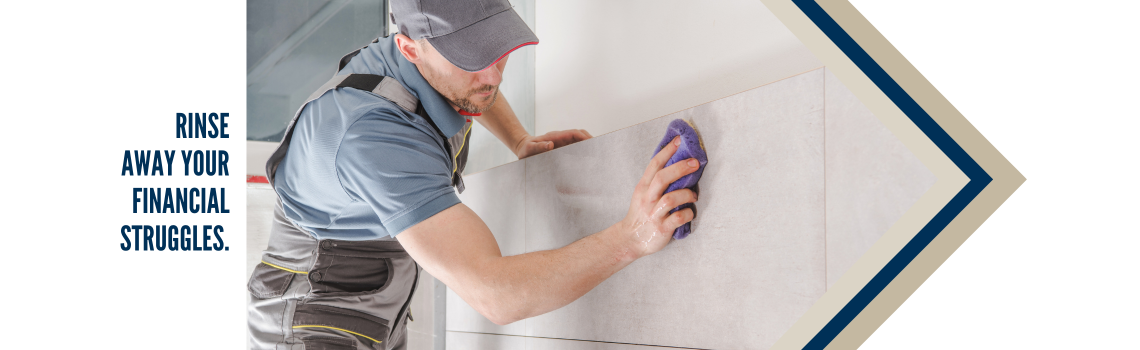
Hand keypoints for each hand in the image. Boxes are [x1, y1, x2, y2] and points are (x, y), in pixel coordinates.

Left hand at [514, 129, 592, 158]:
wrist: (523, 148)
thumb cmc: (526, 150)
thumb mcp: (529, 149)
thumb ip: (538, 147)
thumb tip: (550, 145)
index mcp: (555, 136)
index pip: (574, 133)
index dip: (584, 137)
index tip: (592, 142)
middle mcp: (561, 138)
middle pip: (580, 136)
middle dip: (591, 141)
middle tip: (600, 151)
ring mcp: (563, 143)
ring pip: (579, 142)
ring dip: (588, 147)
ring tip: (597, 158)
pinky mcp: (562, 149)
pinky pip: (575, 149)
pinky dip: (583, 153)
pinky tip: (587, 162)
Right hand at [618, 136, 698, 258]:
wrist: (630, 239)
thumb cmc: (641, 214)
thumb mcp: (643, 194)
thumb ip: (656, 181)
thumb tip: (677, 163)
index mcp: (643, 188)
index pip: (654, 165)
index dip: (667, 151)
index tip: (679, 140)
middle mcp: (647, 199)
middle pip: (662, 178)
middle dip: (680, 168)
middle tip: (695, 163)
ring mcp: (654, 214)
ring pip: (671, 199)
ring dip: (687, 194)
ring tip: (693, 195)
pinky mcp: (662, 228)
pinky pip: (678, 218)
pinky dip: (688, 213)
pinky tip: (690, 212)